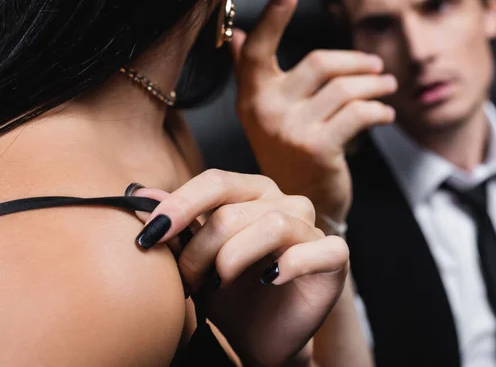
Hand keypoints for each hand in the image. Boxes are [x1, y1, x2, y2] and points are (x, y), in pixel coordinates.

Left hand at [132, 169, 348, 365]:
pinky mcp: (335, 258)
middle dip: (200, 251)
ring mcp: (312, 228)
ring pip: (272, 225)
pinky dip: (291, 264)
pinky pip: (318, 249)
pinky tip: (269, 280)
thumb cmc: (228, 293)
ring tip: (218, 285)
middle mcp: (284, 202)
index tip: (151, 236)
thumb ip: (174, 225)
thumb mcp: (194, 260)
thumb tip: (137, 194)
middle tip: (187, 282)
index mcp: (252, 192)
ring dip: (234, 260)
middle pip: (235, 211)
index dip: (182, 205)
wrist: (260, 337)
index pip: (217, 181)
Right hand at [232, 0, 396, 222]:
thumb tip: (238, 35)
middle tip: (377, 66)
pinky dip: (379, 110)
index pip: (256, 53)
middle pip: (320, 64)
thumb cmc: (290, 156)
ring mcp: (291, 130)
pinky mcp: (319, 148)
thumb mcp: (266, 117)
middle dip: (357, 62)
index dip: (272, 20)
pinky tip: (386, 115)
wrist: (303, 205)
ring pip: (345, 88)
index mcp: (252, 99)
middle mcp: (266, 112)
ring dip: (375, 85)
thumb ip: (252, 76)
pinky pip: (359, 114)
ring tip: (388, 87)